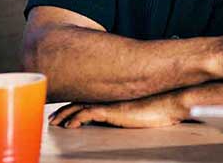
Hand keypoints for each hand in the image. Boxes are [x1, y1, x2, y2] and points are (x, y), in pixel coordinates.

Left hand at [48, 92, 187, 128]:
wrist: (170, 102)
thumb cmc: (161, 106)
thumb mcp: (141, 108)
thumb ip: (130, 110)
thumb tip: (127, 115)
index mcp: (114, 96)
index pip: (89, 98)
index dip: (74, 104)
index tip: (64, 112)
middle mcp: (109, 97)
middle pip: (79, 101)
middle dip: (64, 110)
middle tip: (53, 118)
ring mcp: (109, 103)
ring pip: (79, 107)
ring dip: (64, 115)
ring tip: (55, 123)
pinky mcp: (111, 111)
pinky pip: (86, 114)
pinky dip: (75, 119)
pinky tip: (69, 126)